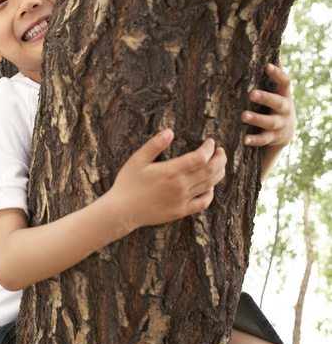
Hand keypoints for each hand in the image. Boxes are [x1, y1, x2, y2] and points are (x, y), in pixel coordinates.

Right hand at [109, 128, 226, 234]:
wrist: (122, 211)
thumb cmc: (127, 183)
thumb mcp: (137, 159)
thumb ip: (155, 144)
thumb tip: (170, 131)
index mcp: (171, 171)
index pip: (200, 157)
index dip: (209, 148)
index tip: (211, 142)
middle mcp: (180, 186)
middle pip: (210, 170)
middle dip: (220, 159)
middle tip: (222, 151)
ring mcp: (182, 200)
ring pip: (210, 185)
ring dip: (219, 173)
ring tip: (220, 165)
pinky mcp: (181, 211)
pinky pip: (202, 203)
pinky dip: (210, 194)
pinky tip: (210, 188)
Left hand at [242, 60, 295, 148]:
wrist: (286, 131)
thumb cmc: (278, 103)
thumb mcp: (280, 90)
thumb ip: (276, 76)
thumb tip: (276, 55)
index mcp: (284, 94)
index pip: (285, 82)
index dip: (277, 74)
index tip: (267, 66)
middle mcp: (284, 109)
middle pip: (277, 102)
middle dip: (265, 98)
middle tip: (251, 93)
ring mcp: (279, 124)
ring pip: (269, 122)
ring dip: (257, 119)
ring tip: (243, 116)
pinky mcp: (272, 137)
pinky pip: (264, 139)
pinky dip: (254, 140)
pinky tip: (244, 139)